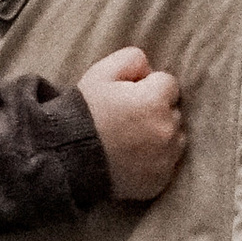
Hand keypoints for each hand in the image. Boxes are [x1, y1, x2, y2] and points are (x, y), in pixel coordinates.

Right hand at [79, 48, 185, 201]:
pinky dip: (156, 160)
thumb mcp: (101, 73)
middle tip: (128, 119)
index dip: (148, 86)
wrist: (65, 159)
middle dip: (157, 111)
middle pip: (174, 112)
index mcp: (155, 101)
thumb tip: (149, 70)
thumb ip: (132, 59)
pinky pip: (167, 164)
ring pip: (175, 139)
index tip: (129, 96)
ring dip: (161, 135)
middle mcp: (167, 130)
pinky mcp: (160, 181)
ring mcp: (165, 159)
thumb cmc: (83, 112)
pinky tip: (132, 158)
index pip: (169, 83)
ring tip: (131, 139)